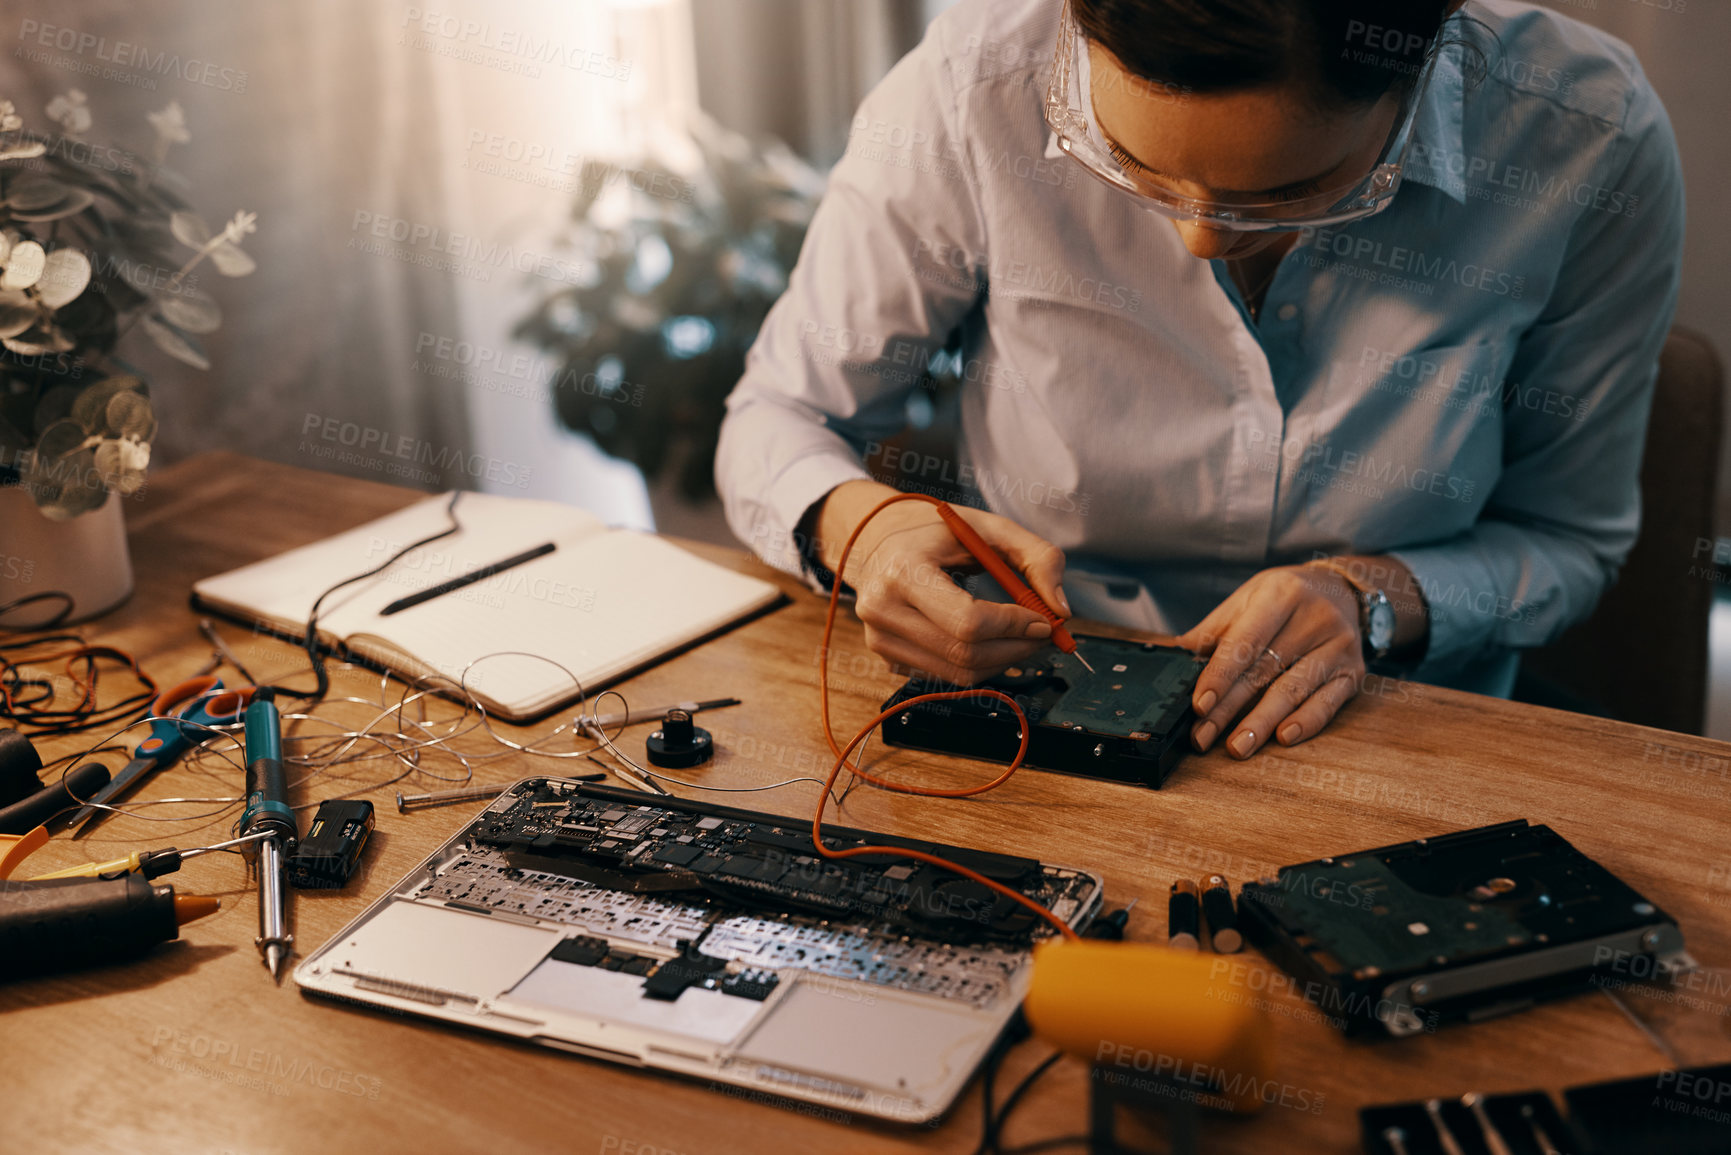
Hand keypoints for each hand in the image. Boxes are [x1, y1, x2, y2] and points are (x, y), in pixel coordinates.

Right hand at [812, 480, 1070, 685]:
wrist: (879, 541)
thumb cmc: (938, 533)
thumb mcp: (990, 528)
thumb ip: (1037, 557)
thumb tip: (1060, 610)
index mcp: (903, 570)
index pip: (967, 622)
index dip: (1013, 627)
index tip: (1044, 621)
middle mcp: (882, 608)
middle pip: (965, 654)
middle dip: (1015, 649)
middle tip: (1042, 634)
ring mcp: (879, 638)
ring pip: (958, 673)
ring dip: (1002, 661)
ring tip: (1020, 636)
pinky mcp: (885, 657)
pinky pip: (945, 676)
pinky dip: (978, 664)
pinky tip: (987, 640)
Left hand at [1173, 565, 1363, 757]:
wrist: (1342, 590)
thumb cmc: (1286, 597)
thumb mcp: (1249, 598)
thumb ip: (1214, 630)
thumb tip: (1176, 659)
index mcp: (1281, 595)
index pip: (1245, 641)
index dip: (1220, 676)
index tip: (1199, 705)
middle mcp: (1314, 618)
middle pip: (1263, 672)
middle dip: (1229, 709)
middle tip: (1203, 737)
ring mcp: (1337, 646)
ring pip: (1293, 690)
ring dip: (1262, 723)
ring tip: (1237, 746)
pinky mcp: (1353, 671)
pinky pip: (1328, 702)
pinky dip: (1306, 721)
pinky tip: (1284, 737)